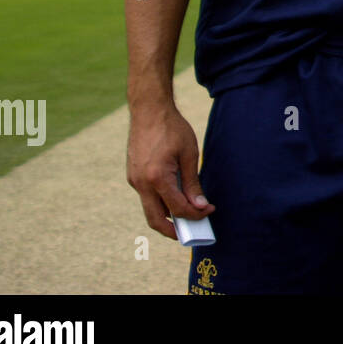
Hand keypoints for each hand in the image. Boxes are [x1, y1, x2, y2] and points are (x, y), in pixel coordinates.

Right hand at [126, 103, 212, 240]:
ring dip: (166, 216)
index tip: (209, 210)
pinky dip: (160, 202)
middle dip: (173, 231)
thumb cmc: (172, 129)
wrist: (149, 110)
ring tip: (186, 215)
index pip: (177, 208)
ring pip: (149, 209)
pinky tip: (175, 196)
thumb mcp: (189, 155)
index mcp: (157, 178)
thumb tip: (200, 206)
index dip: (195, 214)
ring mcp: (134, 180)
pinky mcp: (132, 175)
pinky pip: (146, 196)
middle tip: (191, 233)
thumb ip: (193, 183)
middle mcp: (141, 183)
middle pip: (155, 219)